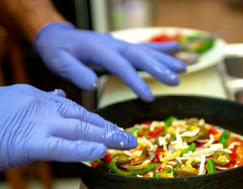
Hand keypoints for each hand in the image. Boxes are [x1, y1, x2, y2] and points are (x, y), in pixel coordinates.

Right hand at [0, 84, 136, 174]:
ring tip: (126, 144)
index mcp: (34, 96)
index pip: (72, 108)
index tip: (110, 129)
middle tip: (129, 137)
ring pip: (79, 129)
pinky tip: (101, 152)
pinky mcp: (27, 142)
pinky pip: (61, 147)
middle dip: (108, 128)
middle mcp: (39, 104)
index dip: (94, 121)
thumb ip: (35, 101)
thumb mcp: (8, 101)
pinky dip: (83, 150)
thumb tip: (57, 97)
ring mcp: (35, 121)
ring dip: (106, 137)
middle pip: (82, 117)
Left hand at [33, 22, 186, 101]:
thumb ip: (75, 72)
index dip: (136, 82)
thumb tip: (93, 84)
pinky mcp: (122, 46)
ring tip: (185, 67)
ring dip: (166, 59)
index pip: (121, 67)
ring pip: (146, 51)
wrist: (58, 35)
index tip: (149, 97)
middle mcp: (114, 45)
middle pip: (140, 56)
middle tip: (177, 80)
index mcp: (99, 50)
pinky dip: (162, 48)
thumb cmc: (57, 51)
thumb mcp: (59, 61)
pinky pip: (145, 47)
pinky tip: (178, 48)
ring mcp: (120, 44)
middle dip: (159, 68)